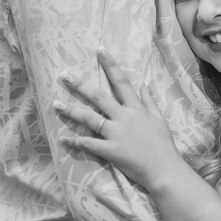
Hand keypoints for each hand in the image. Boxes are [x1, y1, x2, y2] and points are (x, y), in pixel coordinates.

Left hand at [55, 49, 182, 186]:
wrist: (164, 170)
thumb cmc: (164, 146)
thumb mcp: (159, 120)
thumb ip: (149, 101)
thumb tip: (143, 84)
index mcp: (136, 109)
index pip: (121, 81)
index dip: (110, 65)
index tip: (100, 50)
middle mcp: (124, 117)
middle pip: (99, 97)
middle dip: (80, 85)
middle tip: (64, 75)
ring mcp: (116, 134)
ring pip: (89, 118)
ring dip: (71, 111)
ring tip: (56, 104)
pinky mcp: (111, 151)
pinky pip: (89, 144)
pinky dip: (75, 141)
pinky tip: (63, 139)